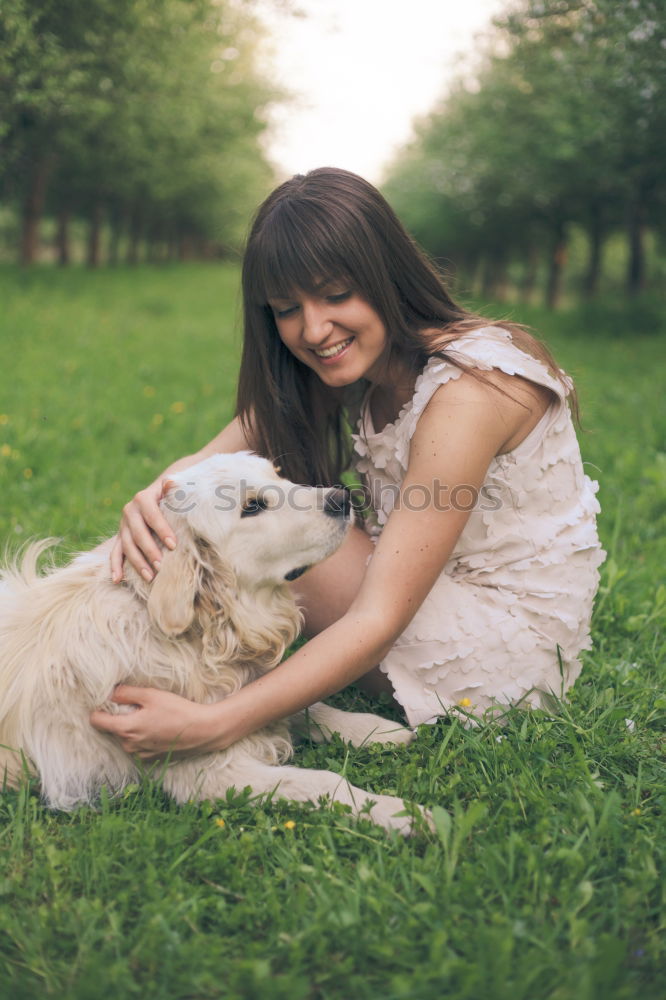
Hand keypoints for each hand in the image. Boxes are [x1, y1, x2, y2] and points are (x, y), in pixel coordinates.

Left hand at [90, 685, 223, 759]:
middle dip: (120, 717)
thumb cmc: (178, 711)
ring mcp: (139, 755)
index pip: (97, 721)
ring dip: (132, 727)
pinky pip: (137, 746)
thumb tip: (109, 692)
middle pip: (112, 728)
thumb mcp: (151, 695)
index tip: (107, 702)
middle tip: (139, 707)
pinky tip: (158, 729)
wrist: (203, 731)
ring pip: (125, 738)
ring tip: (152, 717)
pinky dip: (142, 737)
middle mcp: (128, 745)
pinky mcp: (150, 759)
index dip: (99, 709)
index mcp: (126, 729)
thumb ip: (126, 693)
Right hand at [110, 479, 176, 584]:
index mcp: (143, 498)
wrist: (160, 495)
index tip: (173, 545)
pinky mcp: (121, 537)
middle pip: (138, 534)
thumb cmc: (172, 495)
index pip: (152, 516)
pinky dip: (115, 566)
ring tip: (150, 577)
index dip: (162, 530)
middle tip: (162, 566)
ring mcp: (123, 525)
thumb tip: (170, 482)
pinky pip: (115, 552)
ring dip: (137, 563)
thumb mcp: (174, 488)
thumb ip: (174, 486)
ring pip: (127, 546)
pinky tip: (117, 579)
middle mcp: (130, 511)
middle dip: (150, 551)